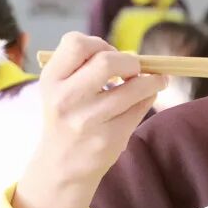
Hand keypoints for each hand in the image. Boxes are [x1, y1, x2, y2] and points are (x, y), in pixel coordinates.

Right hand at [14, 33, 165, 207]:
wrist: (61, 164)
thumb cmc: (68, 116)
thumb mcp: (60, 88)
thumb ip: (85, 66)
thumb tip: (134, 55)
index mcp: (51, 80)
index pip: (76, 43)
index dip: (99, 43)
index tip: (109, 53)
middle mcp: (66, 99)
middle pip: (107, 61)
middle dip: (130, 61)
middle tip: (135, 68)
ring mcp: (88, 120)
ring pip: (134, 86)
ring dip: (152, 80)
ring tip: (157, 80)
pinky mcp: (110, 138)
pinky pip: (141, 106)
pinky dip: (150, 96)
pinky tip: (147, 97)